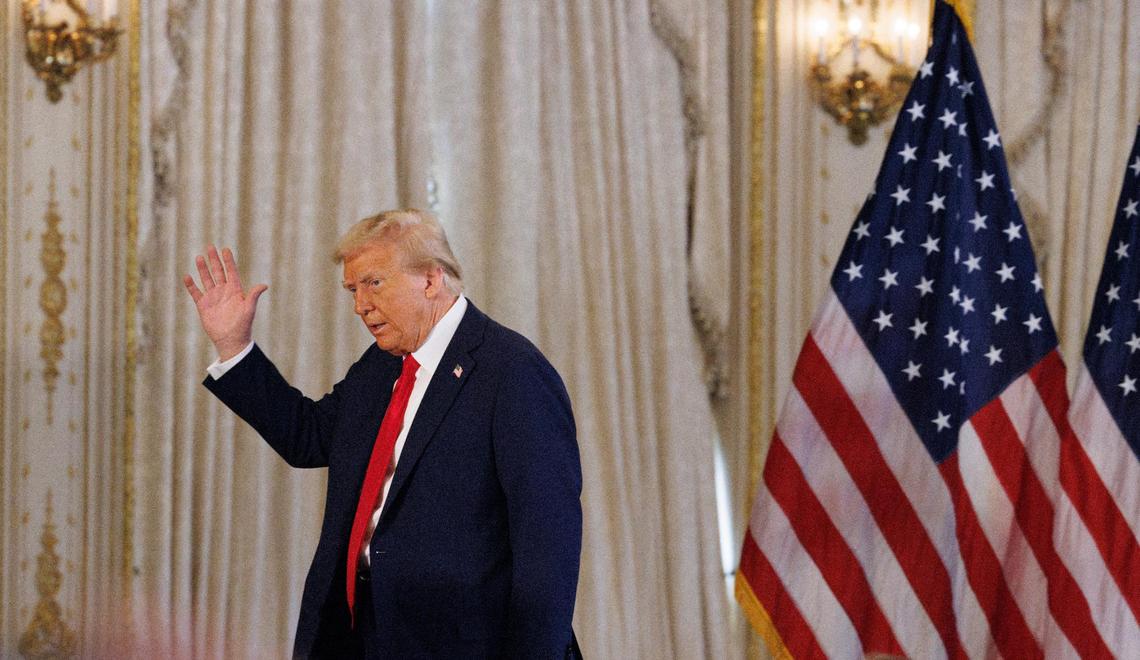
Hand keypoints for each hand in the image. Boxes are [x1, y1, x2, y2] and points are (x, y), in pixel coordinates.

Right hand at [183, 245, 267, 360]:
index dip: (228, 261)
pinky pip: (196, 293)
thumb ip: (254, 296)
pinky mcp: (203, 305)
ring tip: (199, 257)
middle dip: (214, 260)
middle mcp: (223, 291)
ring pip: (206, 280)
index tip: (225, 249)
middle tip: (210, 247)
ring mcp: (213, 298)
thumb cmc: (243, 325)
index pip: (231, 272)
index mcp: (235, 291)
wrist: (231, 340)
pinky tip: (187, 276)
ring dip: (203, 269)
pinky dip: (191, 285)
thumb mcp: (249, 309)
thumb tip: (264, 285)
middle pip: (218, 272)